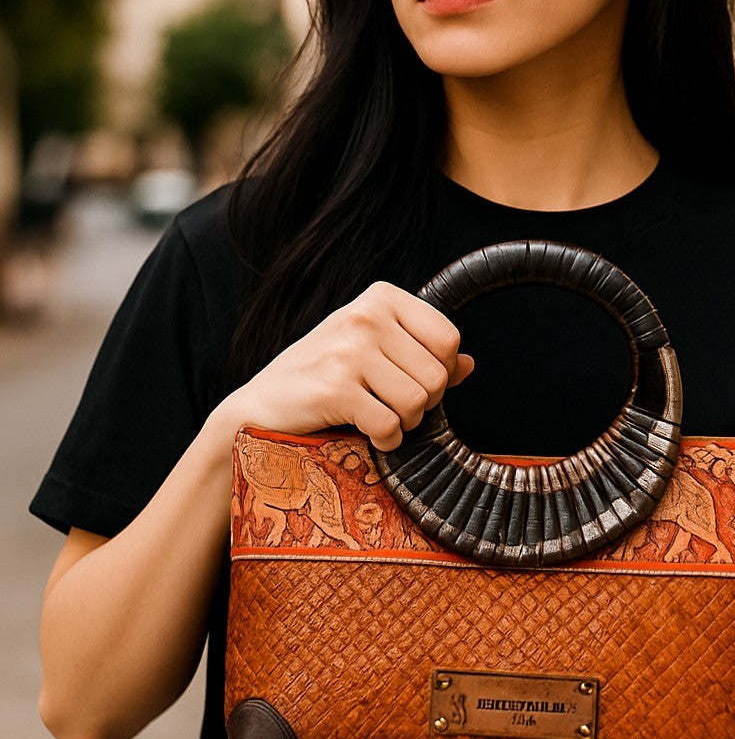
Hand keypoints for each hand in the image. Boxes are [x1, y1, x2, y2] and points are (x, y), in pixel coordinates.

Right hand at [219, 281, 474, 448]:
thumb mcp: (373, 352)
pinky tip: (368, 434)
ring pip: (417, 402)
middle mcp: (365, 316)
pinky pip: (390, 425)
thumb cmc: (322, 377)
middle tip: (393, 406)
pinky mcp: (334, 388)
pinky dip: (386, 440)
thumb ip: (422, 356)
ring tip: (379, 418)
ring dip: (405, 423)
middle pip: (437, 375)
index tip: (413, 379)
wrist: (261, 407)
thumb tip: (469, 365)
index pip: (448, 337)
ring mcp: (348, 350)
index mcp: (380, 298)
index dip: (441, 369)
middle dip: (423, 403)